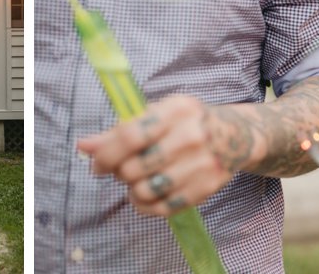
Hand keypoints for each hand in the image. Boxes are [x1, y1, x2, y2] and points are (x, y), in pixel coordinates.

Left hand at [75, 95, 232, 216]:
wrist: (235, 136)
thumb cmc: (185, 123)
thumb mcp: (157, 116)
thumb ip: (119, 131)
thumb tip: (83, 146)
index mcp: (177, 110)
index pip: (131, 136)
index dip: (106, 155)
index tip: (97, 165)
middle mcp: (192, 136)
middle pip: (134, 168)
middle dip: (120, 174)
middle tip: (125, 170)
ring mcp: (202, 164)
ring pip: (145, 191)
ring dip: (133, 191)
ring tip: (137, 182)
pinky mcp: (206, 188)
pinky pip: (162, 208)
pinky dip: (146, 206)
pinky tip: (146, 196)